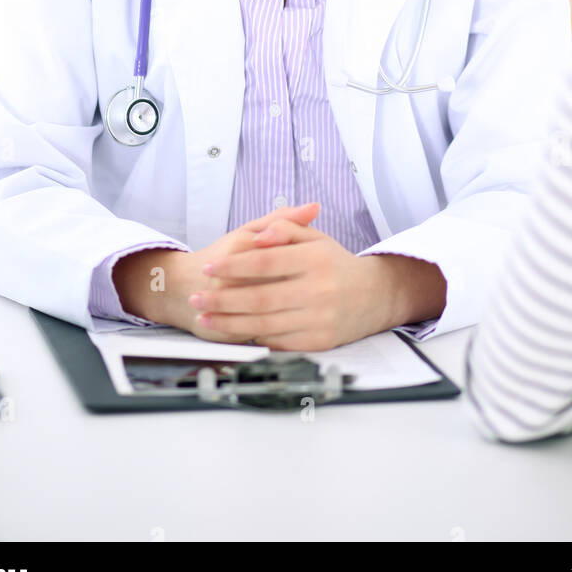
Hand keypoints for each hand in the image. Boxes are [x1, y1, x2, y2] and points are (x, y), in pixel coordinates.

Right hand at [111, 202, 318, 339]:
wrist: (178, 286)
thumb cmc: (225, 256)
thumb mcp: (250, 230)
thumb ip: (282, 220)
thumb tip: (314, 207)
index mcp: (239, 247)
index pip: (278, 257)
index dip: (302, 267)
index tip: (323, 271)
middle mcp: (227, 275)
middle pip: (274, 288)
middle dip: (299, 294)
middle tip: (323, 296)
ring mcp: (221, 303)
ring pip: (263, 315)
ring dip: (289, 316)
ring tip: (310, 313)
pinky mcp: (218, 329)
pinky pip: (252, 333)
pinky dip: (273, 334)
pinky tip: (290, 330)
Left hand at [188, 209, 395, 350]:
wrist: (374, 297)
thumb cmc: (336, 265)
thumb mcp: (316, 238)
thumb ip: (286, 228)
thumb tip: (258, 237)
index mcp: (317, 259)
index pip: (265, 261)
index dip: (233, 265)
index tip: (209, 268)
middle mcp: (320, 290)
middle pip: (259, 297)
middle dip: (222, 299)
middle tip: (196, 298)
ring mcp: (320, 319)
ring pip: (264, 324)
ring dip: (229, 322)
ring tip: (205, 318)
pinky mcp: (320, 343)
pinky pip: (279, 342)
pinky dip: (253, 338)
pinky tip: (234, 332)